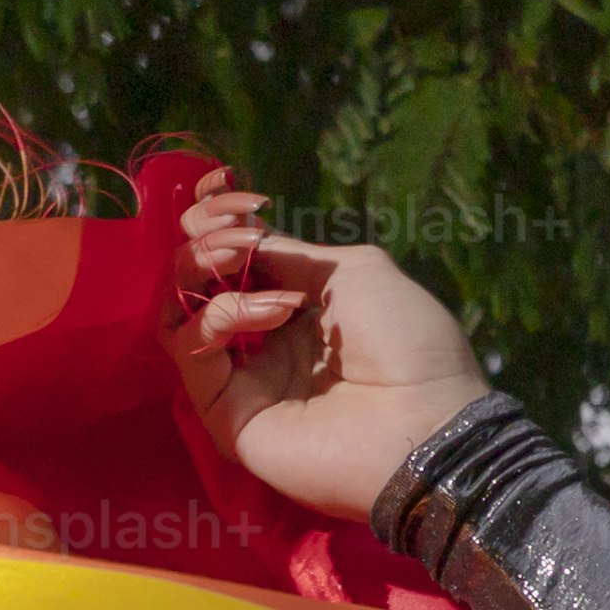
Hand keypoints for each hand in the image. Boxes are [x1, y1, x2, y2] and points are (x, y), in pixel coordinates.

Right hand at [161, 176, 494, 521]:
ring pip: (179, 316)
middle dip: (203, 240)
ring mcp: (241, 381)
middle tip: (236, 230)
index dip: (215, 221)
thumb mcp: (353, 272)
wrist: (430, 421)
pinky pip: (191, 355)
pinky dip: (220, 316)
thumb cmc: (409, 344)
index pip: (229, 262)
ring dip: (200, 271)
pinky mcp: (227, 416)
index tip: (224, 188)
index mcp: (294, 310)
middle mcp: (261, 344)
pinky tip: (271, 309)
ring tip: (240, 257)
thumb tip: (242, 238)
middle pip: (193, 283)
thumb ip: (290, 253)